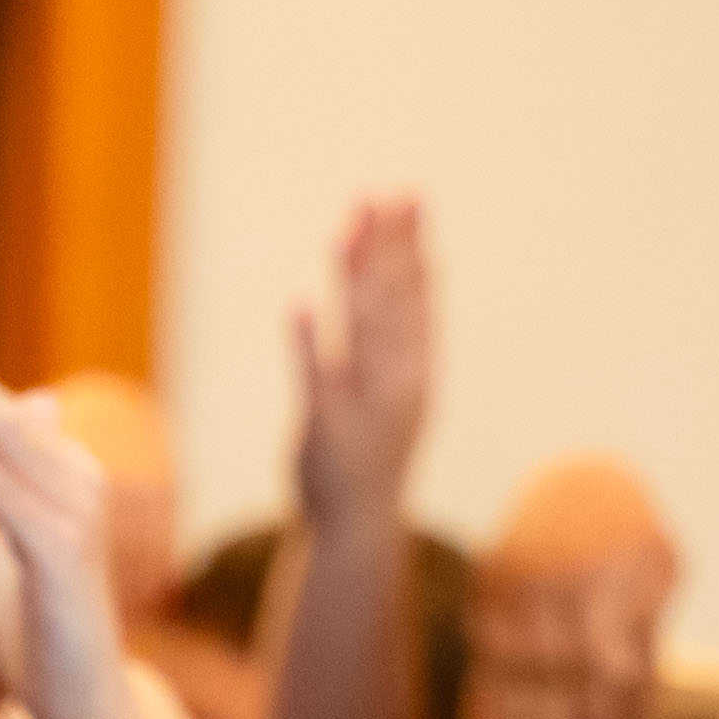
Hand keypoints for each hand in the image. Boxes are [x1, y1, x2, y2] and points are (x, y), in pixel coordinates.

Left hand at [290, 195, 435, 525]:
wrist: (358, 523)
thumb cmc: (375, 450)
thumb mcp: (396, 388)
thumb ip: (393, 333)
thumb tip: (398, 270)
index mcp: (417, 370)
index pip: (418, 297)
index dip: (413, 246)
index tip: (410, 197)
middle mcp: (398, 382)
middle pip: (395, 303)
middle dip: (392, 248)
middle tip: (388, 194)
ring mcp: (364, 404)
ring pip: (363, 332)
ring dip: (356, 279)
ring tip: (347, 229)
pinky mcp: (325, 426)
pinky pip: (319, 379)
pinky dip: (310, 342)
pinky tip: (300, 302)